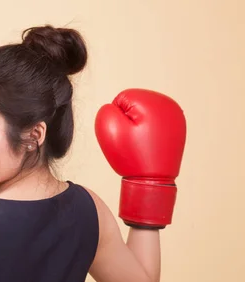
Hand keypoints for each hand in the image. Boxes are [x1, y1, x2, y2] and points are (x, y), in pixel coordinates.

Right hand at [95, 88, 186, 228]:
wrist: (153, 180)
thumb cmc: (131, 157)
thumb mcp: (109, 130)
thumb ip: (107, 110)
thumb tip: (115, 106)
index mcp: (151, 101)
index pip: (122, 98)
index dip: (117, 116)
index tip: (125, 133)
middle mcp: (167, 103)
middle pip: (136, 104)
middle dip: (130, 119)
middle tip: (134, 139)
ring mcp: (175, 114)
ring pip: (145, 112)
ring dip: (140, 124)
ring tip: (142, 142)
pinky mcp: (178, 125)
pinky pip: (156, 121)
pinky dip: (150, 130)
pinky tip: (150, 142)